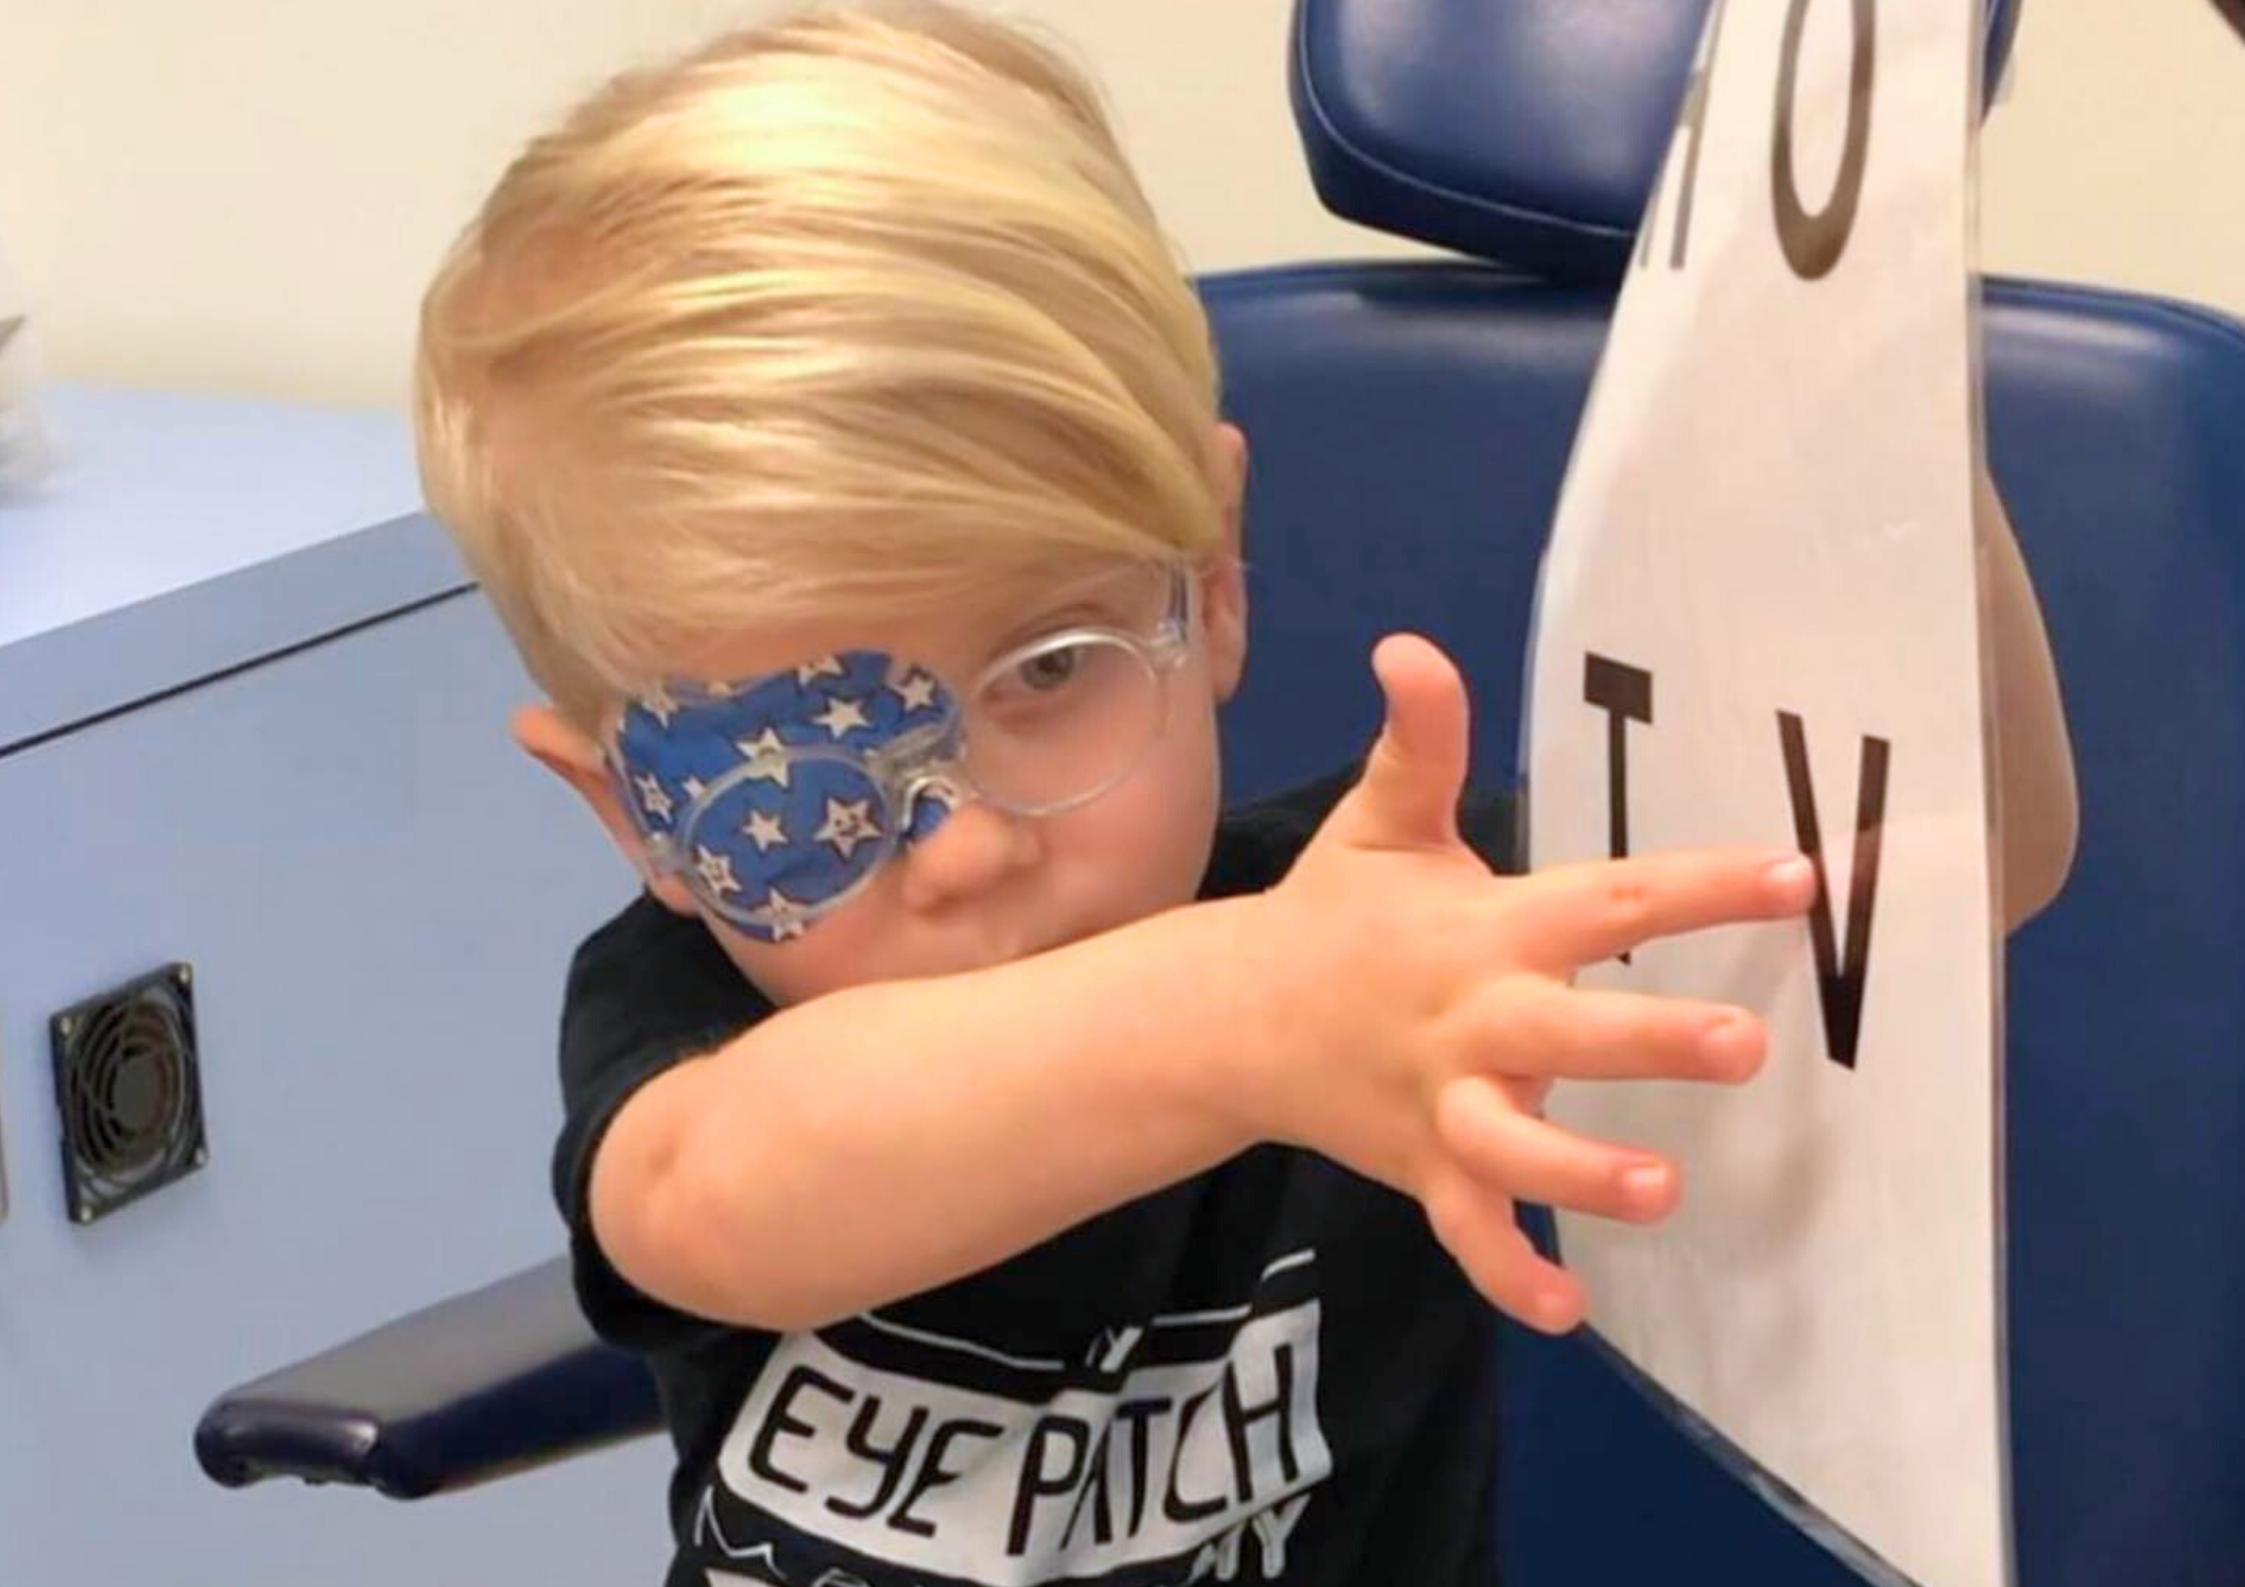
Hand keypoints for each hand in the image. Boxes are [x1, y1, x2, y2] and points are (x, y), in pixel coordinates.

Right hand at [1235, 634, 1816, 1333]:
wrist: (1232, 1018)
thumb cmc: (1333, 915)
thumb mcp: (1379, 822)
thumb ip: (1418, 742)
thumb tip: (1411, 645)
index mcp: (1485, 927)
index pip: (1607, 897)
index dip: (1700, 884)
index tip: (1798, 874)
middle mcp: (1473, 1016)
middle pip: (1570, 1029)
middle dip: (1654, 1038)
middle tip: (1748, 1043)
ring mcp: (1445, 1100)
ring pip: (1517, 1143)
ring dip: (1583, 1169)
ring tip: (1662, 1190)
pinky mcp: (1424, 1165)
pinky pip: (1467, 1228)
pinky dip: (1507, 1271)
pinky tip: (1569, 1313)